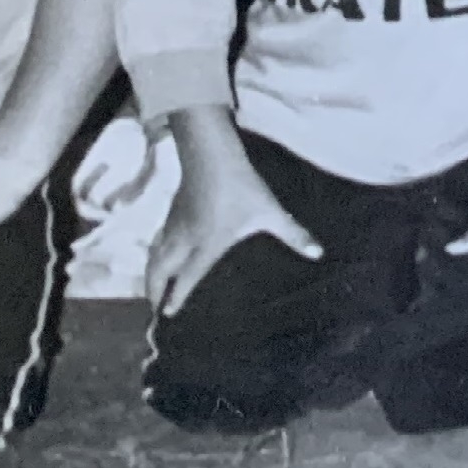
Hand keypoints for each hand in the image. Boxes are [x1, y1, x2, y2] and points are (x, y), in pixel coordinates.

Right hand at [148, 147, 322, 315]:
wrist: (211, 155)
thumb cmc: (241, 186)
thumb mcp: (269, 212)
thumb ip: (292, 234)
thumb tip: (318, 252)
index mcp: (208, 244)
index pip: (188, 276)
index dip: (177, 295)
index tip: (168, 313)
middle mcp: (186, 239)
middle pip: (161, 269)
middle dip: (153, 289)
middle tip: (151, 306)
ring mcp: (175, 224)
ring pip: (155, 255)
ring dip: (150, 274)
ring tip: (149, 289)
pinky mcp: (171, 212)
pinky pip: (157, 240)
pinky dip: (153, 254)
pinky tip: (157, 257)